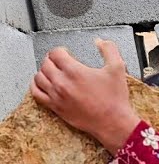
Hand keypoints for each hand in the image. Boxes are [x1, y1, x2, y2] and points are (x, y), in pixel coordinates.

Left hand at [30, 39, 140, 153]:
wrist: (113, 122)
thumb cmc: (115, 98)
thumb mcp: (118, 69)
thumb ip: (109, 50)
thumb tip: (100, 41)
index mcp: (74, 71)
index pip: (56, 53)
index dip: (61, 50)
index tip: (66, 52)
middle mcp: (62, 82)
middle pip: (45, 63)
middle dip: (52, 59)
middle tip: (59, 60)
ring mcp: (56, 95)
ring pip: (39, 77)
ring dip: (44, 71)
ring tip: (51, 70)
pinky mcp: (55, 106)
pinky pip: (36, 93)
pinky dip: (35, 85)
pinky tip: (41, 83)